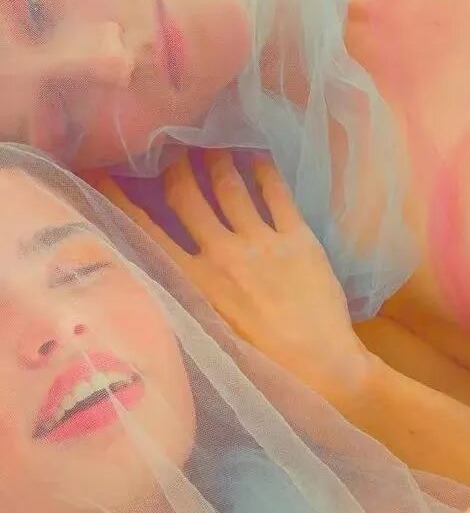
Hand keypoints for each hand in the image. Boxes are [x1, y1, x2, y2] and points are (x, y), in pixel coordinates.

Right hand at [95, 151, 370, 395]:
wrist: (320, 367)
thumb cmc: (262, 364)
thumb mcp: (208, 335)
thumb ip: (186, 301)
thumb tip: (167, 278)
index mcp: (194, 283)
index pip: (148, 231)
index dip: (122, 199)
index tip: (106, 173)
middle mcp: (222, 255)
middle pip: (188, 196)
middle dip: (176, 168)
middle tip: (173, 149)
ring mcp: (261, 243)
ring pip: (230, 188)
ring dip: (218, 161)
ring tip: (212, 145)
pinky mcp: (298, 239)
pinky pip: (277, 194)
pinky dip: (264, 170)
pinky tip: (258, 155)